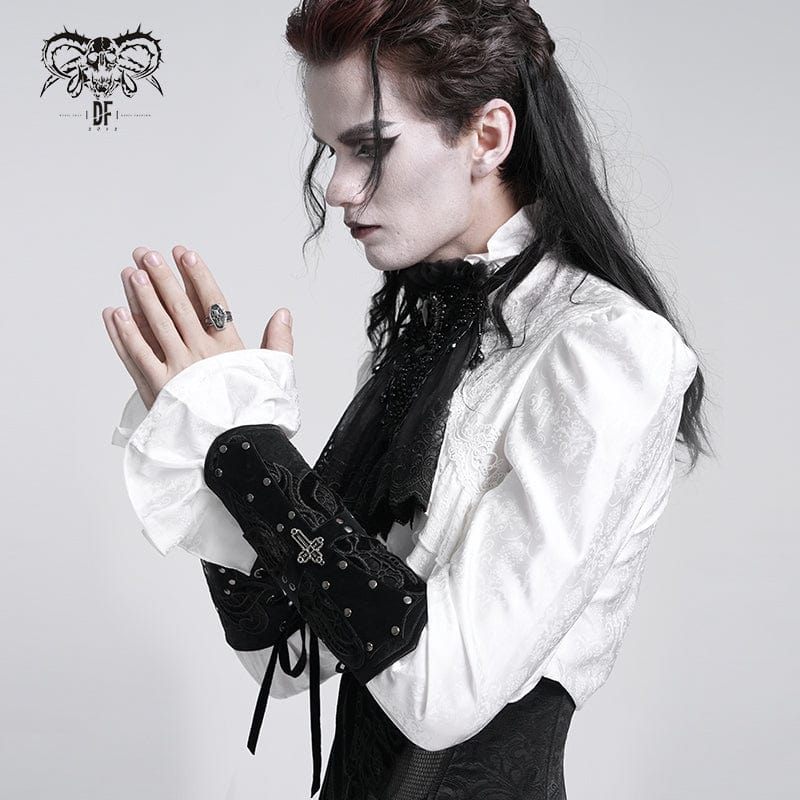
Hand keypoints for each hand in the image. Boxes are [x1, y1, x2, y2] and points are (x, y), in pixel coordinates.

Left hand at [102, 245, 292, 410]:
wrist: (236, 451)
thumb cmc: (255, 416)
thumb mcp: (274, 375)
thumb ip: (279, 341)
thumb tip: (283, 313)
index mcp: (229, 350)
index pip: (211, 303)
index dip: (197, 276)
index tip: (185, 254)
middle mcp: (201, 355)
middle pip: (179, 308)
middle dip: (162, 278)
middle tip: (148, 256)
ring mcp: (177, 371)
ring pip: (157, 326)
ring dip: (142, 298)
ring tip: (131, 273)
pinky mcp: (158, 388)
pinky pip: (137, 356)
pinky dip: (125, 334)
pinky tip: (116, 313)